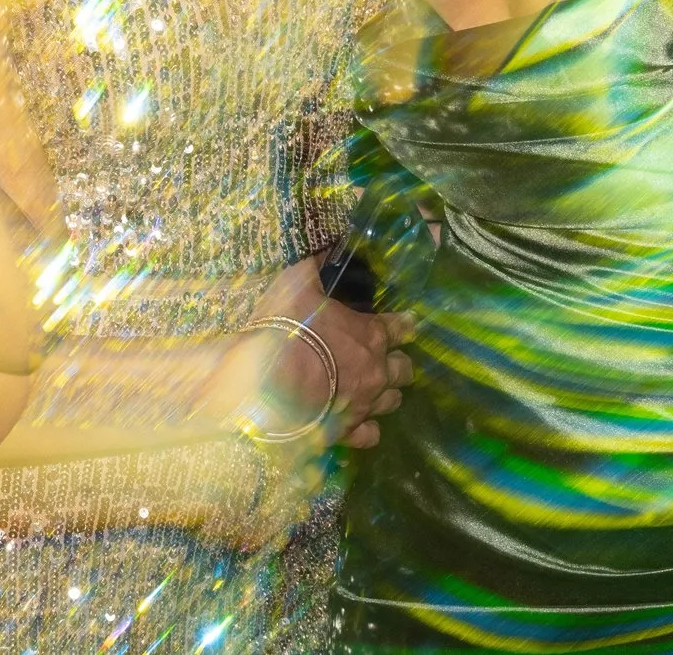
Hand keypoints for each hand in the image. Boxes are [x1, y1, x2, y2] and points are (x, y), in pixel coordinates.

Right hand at [211, 258, 414, 451]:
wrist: (266, 382)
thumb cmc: (286, 327)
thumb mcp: (296, 283)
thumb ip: (314, 263)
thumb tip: (325, 239)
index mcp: (370, 334)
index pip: (401, 328)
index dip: (404, 325)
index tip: (406, 323)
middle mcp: (375, 371)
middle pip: (404, 370)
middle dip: (399, 363)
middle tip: (385, 358)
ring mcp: (363, 404)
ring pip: (393, 402)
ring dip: (388, 393)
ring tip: (375, 389)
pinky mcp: (347, 431)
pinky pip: (370, 435)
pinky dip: (367, 428)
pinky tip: (358, 423)